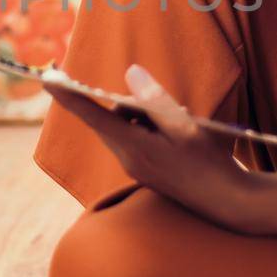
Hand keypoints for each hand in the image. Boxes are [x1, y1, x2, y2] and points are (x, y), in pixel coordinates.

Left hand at [45, 64, 251, 229]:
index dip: (69, 95)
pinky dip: (154, 130)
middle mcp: (127, 158)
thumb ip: (155, 100)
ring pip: (127, 126)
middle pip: (114, 117)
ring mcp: (135, 166)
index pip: (92, 115)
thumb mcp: (185, 126)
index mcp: (133, 147)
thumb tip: (132, 74)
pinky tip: (180, 138)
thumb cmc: (208, 164)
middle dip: (135, 105)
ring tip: (181, 128)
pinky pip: (138, 137)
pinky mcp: (144, 169)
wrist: (227, 202)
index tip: (49, 79)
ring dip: (148, 117)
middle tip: (170, 111)